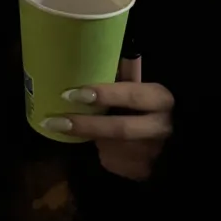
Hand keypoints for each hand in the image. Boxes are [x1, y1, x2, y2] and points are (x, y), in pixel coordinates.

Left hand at [43, 58, 172, 180]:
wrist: (168, 146)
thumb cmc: (146, 107)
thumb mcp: (140, 90)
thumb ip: (123, 76)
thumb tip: (97, 49)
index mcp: (159, 99)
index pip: (132, 95)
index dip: (104, 94)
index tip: (72, 93)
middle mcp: (160, 127)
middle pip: (119, 129)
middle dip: (85, 125)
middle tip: (53, 121)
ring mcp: (152, 153)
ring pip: (111, 146)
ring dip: (86, 138)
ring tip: (59, 127)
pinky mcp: (141, 171)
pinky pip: (111, 161)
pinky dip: (97, 152)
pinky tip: (88, 144)